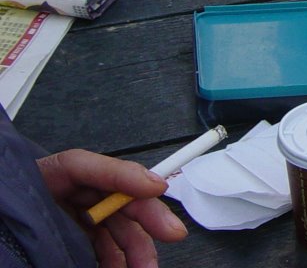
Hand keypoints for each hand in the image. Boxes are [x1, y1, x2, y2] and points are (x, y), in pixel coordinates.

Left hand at [36, 149, 186, 267]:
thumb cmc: (5, 212)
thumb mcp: (24, 204)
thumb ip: (77, 191)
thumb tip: (122, 193)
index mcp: (52, 175)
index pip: (92, 167)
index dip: (126, 175)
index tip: (156, 187)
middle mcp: (67, 194)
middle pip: (116, 199)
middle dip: (146, 218)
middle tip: (171, 233)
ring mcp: (72, 220)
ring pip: (116, 230)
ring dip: (135, 250)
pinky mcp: (74, 243)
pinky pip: (104, 250)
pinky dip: (117, 261)